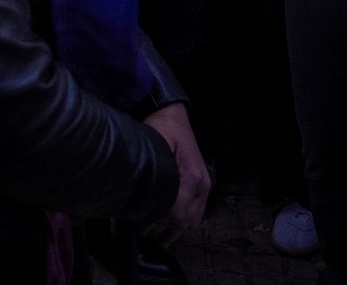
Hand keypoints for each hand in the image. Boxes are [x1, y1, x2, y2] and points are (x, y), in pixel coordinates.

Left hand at [143, 103, 210, 242]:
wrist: (171, 113)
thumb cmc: (161, 127)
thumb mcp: (155, 148)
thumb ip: (156, 173)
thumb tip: (149, 199)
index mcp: (191, 178)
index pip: (180, 214)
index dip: (161, 224)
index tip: (143, 227)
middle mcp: (202, 184)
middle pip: (189, 220)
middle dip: (169, 231)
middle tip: (146, 232)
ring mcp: (203, 183)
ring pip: (194, 217)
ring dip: (177, 226)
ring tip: (156, 232)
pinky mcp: (201, 181)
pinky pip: (197, 207)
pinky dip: (185, 217)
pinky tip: (170, 220)